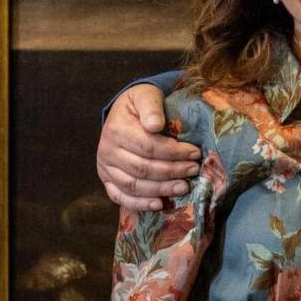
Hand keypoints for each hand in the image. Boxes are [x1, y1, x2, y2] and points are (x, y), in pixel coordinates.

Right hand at [97, 83, 199, 211]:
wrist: (122, 113)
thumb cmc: (139, 105)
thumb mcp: (145, 96)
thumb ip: (151, 107)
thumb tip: (155, 125)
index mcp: (116, 129)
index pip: (148, 147)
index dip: (173, 152)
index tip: (195, 153)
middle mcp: (107, 151)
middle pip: (143, 168)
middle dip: (172, 172)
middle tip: (193, 170)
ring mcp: (105, 168)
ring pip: (134, 185)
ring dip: (161, 189)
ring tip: (183, 187)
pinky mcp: (107, 180)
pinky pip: (120, 196)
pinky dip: (139, 204)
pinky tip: (158, 204)